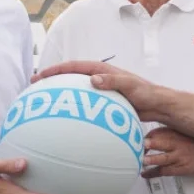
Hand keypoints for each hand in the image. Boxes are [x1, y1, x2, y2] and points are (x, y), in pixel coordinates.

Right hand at [34, 61, 169, 122]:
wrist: (158, 106)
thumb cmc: (147, 93)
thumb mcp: (131, 86)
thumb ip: (114, 82)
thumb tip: (93, 80)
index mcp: (102, 71)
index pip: (73, 67)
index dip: (55, 70)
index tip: (40, 76)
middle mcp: (99, 79)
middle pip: (70, 78)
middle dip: (52, 81)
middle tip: (34, 87)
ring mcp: (100, 91)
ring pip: (75, 92)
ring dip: (61, 96)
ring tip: (45, 106)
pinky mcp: (103, 103)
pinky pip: (85, 105)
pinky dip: (74, 110)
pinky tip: (67, 126)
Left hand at [142, 127, 193, 177]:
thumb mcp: (185, 132)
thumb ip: (169, 131)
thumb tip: (149, 134)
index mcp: (177, 132)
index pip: (157, 131)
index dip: (146, 136)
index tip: (137, 140)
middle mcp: (177, 143)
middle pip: (158, 142)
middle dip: (145, 144)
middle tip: (133, 148)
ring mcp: (180, 157)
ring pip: (161, 158)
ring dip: (148, 160)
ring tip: (139, 161)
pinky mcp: (182, 169)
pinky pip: (164, 171)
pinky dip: (152, 173)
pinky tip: (144, 174)